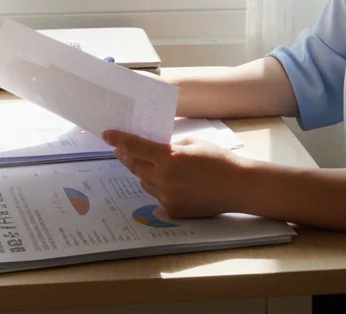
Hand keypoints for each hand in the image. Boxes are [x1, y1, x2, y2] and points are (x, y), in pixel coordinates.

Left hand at [102, 130, 249, 218]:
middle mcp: (164, 179)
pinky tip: (173, 182)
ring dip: (144, 172)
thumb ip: (170, 147)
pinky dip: (160, 187)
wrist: (238, 187)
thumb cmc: (219, 160)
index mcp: (169, 158)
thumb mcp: (192, 144)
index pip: (136, 147)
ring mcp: (168, 197)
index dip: (119, 140)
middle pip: (135, 166)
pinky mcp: (173, 211)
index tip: (107, 134)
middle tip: (120, 149)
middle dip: (126, 156)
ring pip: (145, 182)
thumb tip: (153, 149)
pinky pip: (157, 196)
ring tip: (154, 165)